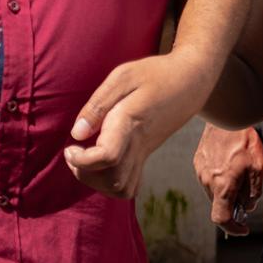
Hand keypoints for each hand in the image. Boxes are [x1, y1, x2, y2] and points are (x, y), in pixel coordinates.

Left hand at [66, 54, 217, 198]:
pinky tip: (98, 163)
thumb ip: (98, 105)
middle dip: (84, 173)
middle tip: (73, 152)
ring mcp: (145, 153)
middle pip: (113, 181)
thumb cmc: (154, 74)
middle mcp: (140, 144)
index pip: (107, 157)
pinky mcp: (146, 155)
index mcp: (131, 123)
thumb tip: (77, 134)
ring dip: (95, 181)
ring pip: (122, 189)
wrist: (191, 81)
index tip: (71, 147)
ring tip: (83, 158)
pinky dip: (109, 183)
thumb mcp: (123, 76)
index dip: (82, 160)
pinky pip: (130, 185)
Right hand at [193, 123, 262, 236]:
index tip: (242, 228)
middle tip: (247, 196)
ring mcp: (200, 172)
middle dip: (232, 205)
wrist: (226, 117)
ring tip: (239, 174)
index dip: (232, 228)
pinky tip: (229, 165)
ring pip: (213, 192)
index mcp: (222, 185)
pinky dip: (219, 180)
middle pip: (218, 205)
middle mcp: (207, 181)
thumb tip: (247, 206)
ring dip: (225, 191)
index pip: (220, 218)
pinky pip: (208, 179)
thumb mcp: (258, 168)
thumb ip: (253, 192)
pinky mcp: (197, 163)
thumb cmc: (244, 140)